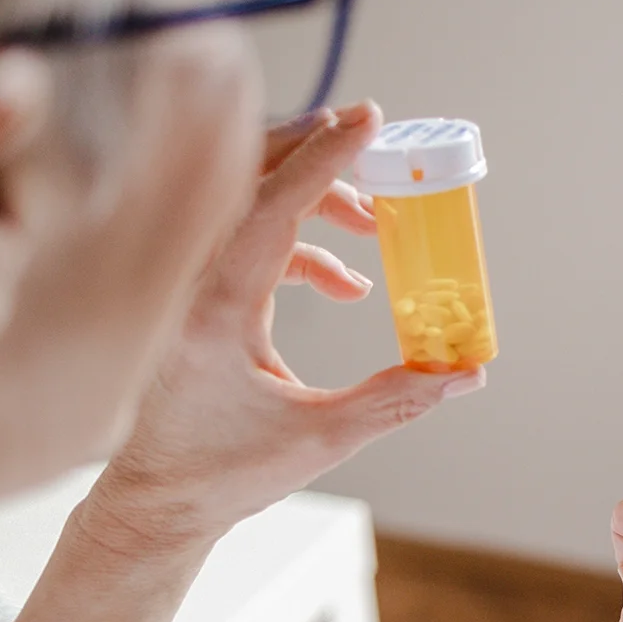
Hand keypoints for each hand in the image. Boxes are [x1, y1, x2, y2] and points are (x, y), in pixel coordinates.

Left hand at [85, 101, 484, 554]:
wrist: (157, 502)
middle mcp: (194, 284)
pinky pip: (248, 240)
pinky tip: (347, 283)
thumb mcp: (321, 438)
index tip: (368, 119)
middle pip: (248, 178)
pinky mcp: (198, 298)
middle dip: (315, 152)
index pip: (271, 204)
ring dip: (315, 201)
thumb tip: (465, 373)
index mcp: (216, 307)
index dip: (325, 157)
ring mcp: (190, 286)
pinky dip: (301, 244)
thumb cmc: (222, 474)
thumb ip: (397, 399)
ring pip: (248, 203)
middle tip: (372, 146)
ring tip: (373, 225)